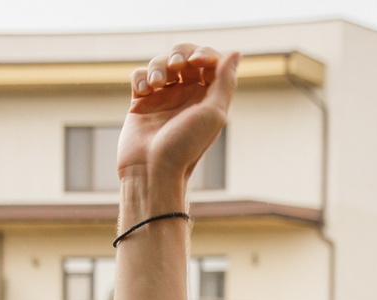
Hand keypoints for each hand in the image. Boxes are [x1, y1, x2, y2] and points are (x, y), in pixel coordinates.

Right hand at [117, 44, 237, 187]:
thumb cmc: (186, 146)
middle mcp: (186, 96)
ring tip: (156, 85)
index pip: (209, 62)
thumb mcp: (214, 114)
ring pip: (160, 63)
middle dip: (180, 53)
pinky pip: (140, 76)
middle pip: (184, 56)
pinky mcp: (141, 102)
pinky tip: (143, 91)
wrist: (152, 169)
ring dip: (158, 66)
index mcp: (207, 98)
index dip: (203, 54)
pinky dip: (141, 77)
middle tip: (177, 65)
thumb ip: (226, 83)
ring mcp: (163, 97)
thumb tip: (236, 53)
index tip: (196, 62)